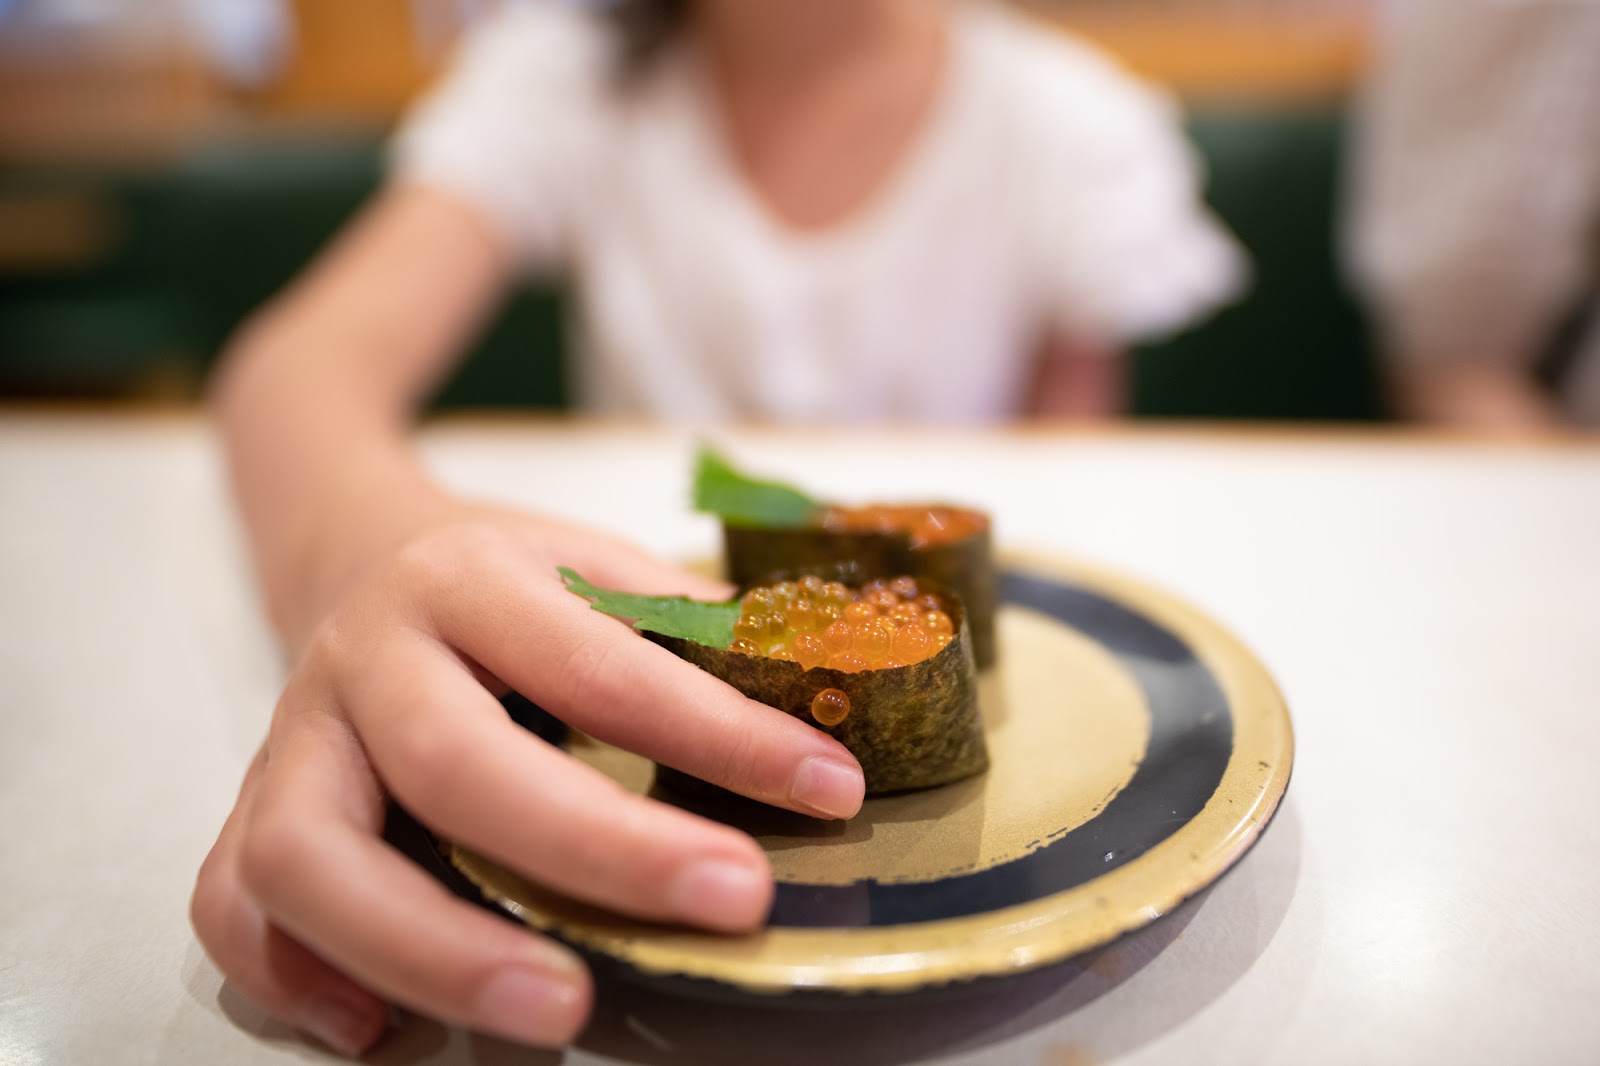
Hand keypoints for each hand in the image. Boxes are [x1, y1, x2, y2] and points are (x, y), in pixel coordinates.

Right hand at [189, 513, 865, 1054]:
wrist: (354, 551)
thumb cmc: (504, 580)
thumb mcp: (593, 562)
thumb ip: (688, 625)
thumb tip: (831, 687)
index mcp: (467, 580)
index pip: (598, 663)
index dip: (718, 733)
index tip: (829, 790)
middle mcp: (367, 656)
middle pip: (456, 766)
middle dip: (599, 849)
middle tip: (733, 902)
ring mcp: (292, 737)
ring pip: (304, 854)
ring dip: (430, 947)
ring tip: (556, 1007)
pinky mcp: (250, 804)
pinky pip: (229, 901)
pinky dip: (295, 974)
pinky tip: (382, 1027)